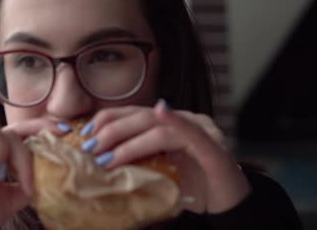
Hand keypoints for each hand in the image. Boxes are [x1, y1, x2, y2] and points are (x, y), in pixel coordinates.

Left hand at [81, 101, 250, 213]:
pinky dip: (176, 121)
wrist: (230, 203)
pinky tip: (162, 113)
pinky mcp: (214, 149)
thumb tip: (101, 163)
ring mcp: (201, 132)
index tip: (85, 134)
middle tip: (91, 148)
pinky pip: (193, 133)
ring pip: (160, 129)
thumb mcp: (160, 172)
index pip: (134, 114)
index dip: (108, 120)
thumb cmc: (194, 186)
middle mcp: (185, 121)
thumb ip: (138, 162)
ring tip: (108, 158)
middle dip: (113, 131)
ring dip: (131, 142)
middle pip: (143, 118)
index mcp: (170, 124)